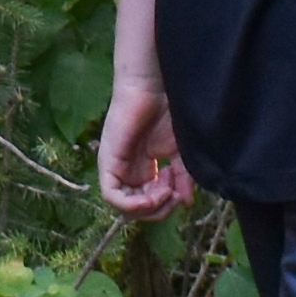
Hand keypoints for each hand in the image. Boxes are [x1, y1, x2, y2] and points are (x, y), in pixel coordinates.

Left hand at [96, 79, 196, 219]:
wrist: (156, 85)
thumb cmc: (168, 110)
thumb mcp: (181, 152)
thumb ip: (183, 178)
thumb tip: (187, 203)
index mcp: (142, 170)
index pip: (149, 204)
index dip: (167, 206)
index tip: (182, 191)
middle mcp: (127, 171)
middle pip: (137, 210)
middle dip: (161, 209)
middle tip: (175, 192)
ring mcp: (116, 167)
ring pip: (124, 208)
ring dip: (150, 207)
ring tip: (166, 188)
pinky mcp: (108, 162)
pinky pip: (112, 196)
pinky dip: (133, 204)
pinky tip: (151, 196)